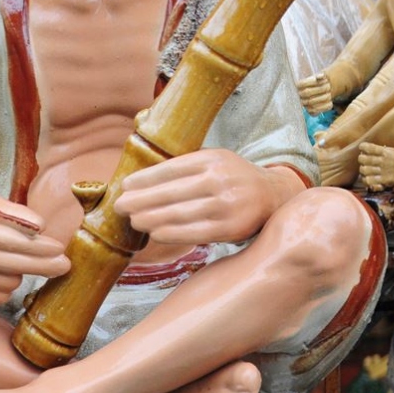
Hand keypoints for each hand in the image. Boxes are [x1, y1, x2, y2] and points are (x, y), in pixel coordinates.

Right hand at [0, 194, 68, 305]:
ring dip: (20, 272)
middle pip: (12, 265)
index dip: (38, 246)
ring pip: (9, 283)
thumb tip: (41, 227)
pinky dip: (7, 285)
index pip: (10, 240)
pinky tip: (0, 271)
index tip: (58, 248)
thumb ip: (15, 213)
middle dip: (43, 265)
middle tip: (64, 264)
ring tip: (13, 258)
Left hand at [115, 150, 295, 244]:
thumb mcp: (215, 161)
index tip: (125, 186)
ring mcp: (226, 205)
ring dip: (151, 219)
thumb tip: (141, 181)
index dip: (144, 179)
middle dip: (141, 200)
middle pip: (171, 192)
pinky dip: (171, 233)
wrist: (273, 195)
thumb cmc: (233, 178)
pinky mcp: (230, 227)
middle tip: (120, 206)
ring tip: (134, 220)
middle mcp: (219, 180)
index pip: (171, 169)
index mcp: (212, 159)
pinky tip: (155, 233)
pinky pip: (194, 232)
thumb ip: (186, 167)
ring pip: (179, 214)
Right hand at [297, 71, 334, 113]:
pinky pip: (315, 111)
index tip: (321, 79)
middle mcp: (299, 96)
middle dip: (319, 89)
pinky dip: (324, 107)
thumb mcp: (319, 78)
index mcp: (299, 86)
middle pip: (307, 92)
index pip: (302, 83)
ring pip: (311, 102)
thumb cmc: (320, 84)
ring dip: (323, 97)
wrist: (321, 93)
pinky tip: (330, 102)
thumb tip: (321, 76)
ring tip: (330, 94)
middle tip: (329, 86)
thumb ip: (320, 77)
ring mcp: (304, 104)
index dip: (311, 81)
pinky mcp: (310, 111)